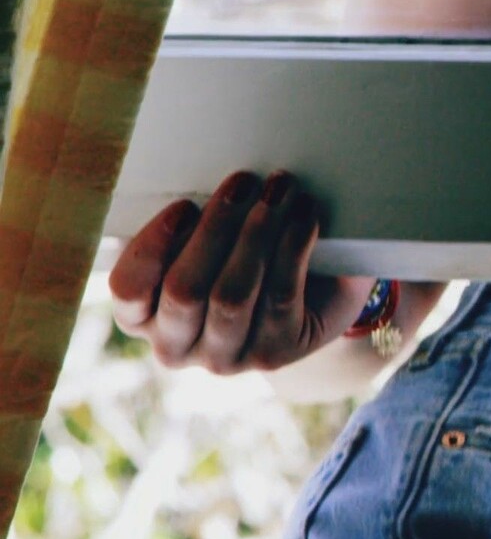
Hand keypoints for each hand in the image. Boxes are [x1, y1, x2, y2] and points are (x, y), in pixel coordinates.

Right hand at [108, 170, 371, 374]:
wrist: (314, 295)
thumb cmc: (243, 252)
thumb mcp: (206, 235)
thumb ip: (189, 221)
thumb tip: (200, 182)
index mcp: (143, 315)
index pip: (128, 289)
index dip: (153, 247)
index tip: (184, 206)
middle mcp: (175, 344)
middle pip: (184, 290)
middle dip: (215, 228)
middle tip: (243, 181)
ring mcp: (224, 357)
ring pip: (231, 296)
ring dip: (257, 233)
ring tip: (279, 189)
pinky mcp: (272, 353)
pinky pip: (279, 295)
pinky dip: (292, 247)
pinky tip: (304, 215)